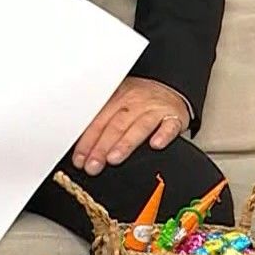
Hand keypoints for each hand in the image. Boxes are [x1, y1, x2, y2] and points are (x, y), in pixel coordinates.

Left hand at [72, 77, 189, 175]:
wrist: (170, 88)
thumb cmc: (140, 102)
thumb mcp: (118, 104)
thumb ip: (102, 124)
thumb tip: (82, 150)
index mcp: (117, 99)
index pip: (99, 121)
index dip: (87, 141)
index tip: (80, 159)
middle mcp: (135, 102)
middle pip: (116, 125)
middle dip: (102, 146)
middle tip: (93, 165)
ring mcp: (155, 109)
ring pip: (140, 126)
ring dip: (126, 143)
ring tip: (114, 158)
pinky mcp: (174, 117)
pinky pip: (169, 125)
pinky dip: (163, 135)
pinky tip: (156, 144)